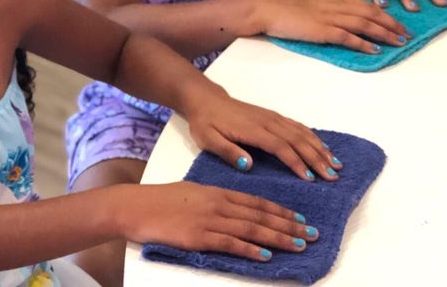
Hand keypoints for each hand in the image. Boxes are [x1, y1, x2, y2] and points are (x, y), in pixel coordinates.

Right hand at [119, 181, 318, 260]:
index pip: (257, 202)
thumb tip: (232, 208)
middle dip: (289, 225)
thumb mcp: (193, 192)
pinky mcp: (199, 236)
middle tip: (311, 233)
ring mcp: (209, 220)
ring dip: (278, 237)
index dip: (281, 211)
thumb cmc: (161, 200)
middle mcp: (218, 204)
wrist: (136, 206)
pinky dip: (250, 249)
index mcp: (218, 192)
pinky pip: (230, 243)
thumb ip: (215, 200)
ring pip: (251, 229)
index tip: (300, 218)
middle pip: (260, 215)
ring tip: (299, 244)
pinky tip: (266, 255)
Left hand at [183, 85, 341, 182]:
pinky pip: (297, 126)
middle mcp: (267, 122)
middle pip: (297, 140)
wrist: (206, 100)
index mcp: (252, 130)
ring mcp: (272, 118)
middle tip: (332, 176)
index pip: (279, 147)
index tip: (310, 178)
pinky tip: (323, 147)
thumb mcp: (208, 139)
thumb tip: (248, 164)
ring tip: (335, 165)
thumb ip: (227, 151)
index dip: (296, 162)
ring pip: (301, 132)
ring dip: (319, 148)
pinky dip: (313, 137)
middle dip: (316, 158)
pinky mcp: (273, 116)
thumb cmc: (206, 123)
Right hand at [259, 0, 407, 52]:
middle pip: (370, 13)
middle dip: (391, 24)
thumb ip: (328, 9)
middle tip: (407, 34)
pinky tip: (375, 50)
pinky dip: (364, 43)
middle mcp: (335, 5)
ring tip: (399, 42)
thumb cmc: (285, 9)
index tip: (397, 22)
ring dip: (384, 33)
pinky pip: (348, 37)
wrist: (267, 10)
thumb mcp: (311, 4)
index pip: (365, 4)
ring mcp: (329, 17)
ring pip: (364, 24)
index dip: (384, 14)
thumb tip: (342, 19)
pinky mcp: (322, 30)